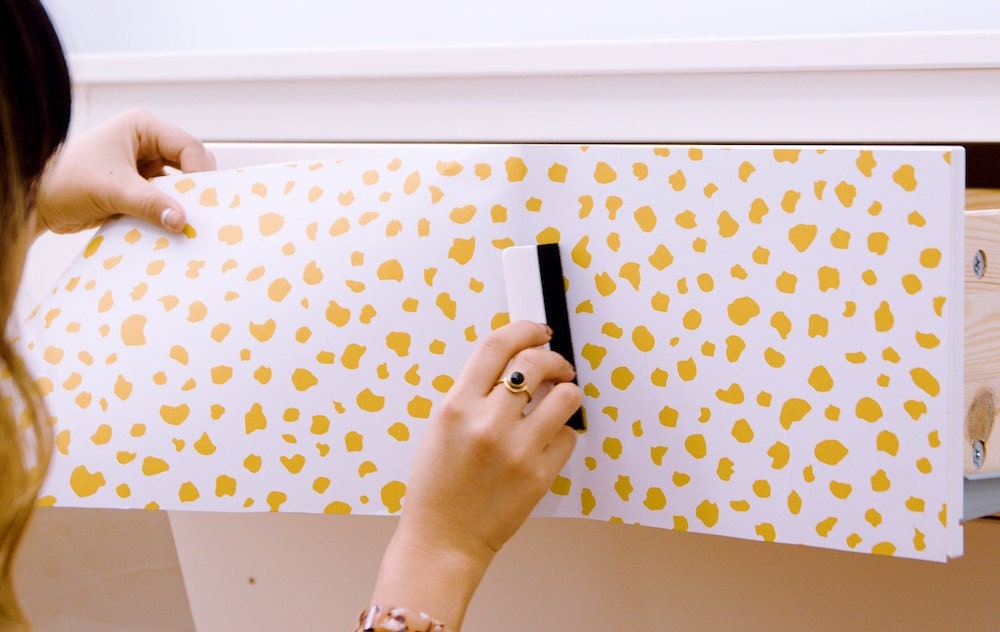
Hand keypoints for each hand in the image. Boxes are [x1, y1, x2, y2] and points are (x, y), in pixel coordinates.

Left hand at [34, 108, 215, 235]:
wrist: (37, 202)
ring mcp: (143, 166)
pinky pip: (165, 200)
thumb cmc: (66, 181)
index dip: (200, 172)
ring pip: (179, 184)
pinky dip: (170, 213)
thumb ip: (149, 204)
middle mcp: (147, 144)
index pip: (188, 147)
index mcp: (143, 128)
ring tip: (191, 222)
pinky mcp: (139, 188)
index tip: (204, 199)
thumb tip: (182, 221)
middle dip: (196, 188)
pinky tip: (174, 227)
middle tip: (204, 212)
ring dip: (183, 203)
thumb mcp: (111, 190)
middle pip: (189, 165)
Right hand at [369, 320, 581, 628]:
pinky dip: (563, 433)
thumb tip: (513, 364)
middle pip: (535, 363)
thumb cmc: (437, 485)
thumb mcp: (441, 427)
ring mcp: (517, 450)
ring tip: (561, 398)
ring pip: (565, 397)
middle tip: (557, 364)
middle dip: (553, 357)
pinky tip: (549, 438)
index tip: (538, 330)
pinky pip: (569, 437)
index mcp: (456, 406)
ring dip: (567, 391)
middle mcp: (487, 423)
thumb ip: (472, 394)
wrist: (442, 539)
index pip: (497, 345)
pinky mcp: (539, 475)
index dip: (524, 328)